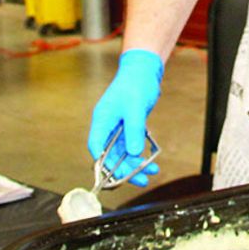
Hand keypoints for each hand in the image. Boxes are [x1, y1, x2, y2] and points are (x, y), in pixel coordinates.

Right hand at [87, 49, 163, 185]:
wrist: (144, 70)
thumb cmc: (136, 83)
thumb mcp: (135, 107)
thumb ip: (134, 130)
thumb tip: (132, 153)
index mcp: (102, 119)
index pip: (96, 146)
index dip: (102, 163)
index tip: (113, 176)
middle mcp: (107, 124)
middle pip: (110, 153)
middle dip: (125, 168)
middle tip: (141, 179)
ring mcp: (117, 125)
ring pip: (123, 151)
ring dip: (136, 163)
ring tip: (152, 172)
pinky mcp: (128, 125)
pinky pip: (131, 144)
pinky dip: (140, 153)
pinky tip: (151, 160)